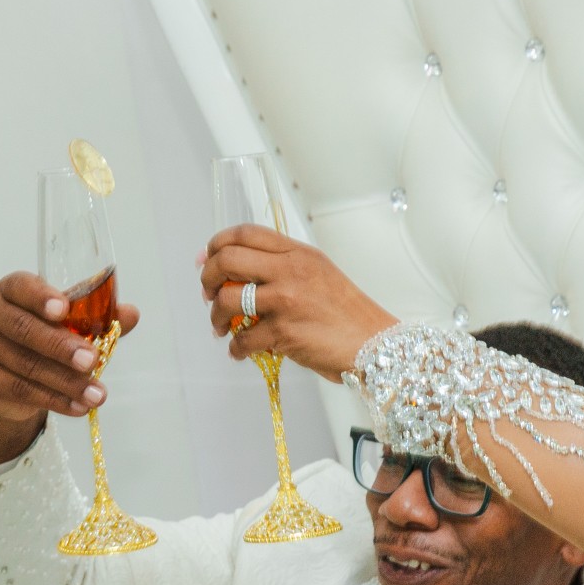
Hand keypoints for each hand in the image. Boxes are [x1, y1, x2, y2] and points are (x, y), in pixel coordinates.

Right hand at [0, 273, 141, 470]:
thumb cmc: (40, 341)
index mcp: (10, 290)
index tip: (63, 309)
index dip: (41, 297)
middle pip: (23, 328)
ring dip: (66, 382)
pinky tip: (78, 406)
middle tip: (92, 360)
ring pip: (26, 364)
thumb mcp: (69, 325)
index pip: (21, 286)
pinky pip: (20, 390)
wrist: (8, 382)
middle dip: (61, 346)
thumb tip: (130, 314)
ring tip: (96, 394)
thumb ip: (96, 318)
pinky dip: (54, 400)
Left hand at [200, 227, 397, 380]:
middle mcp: (291, 271)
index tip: (206, 259)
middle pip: (227, 260)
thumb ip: (284, 269)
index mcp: (299, 253)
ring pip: (226, 299)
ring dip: (215, 316)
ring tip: (221, 327)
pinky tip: (241, 351)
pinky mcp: (284, 332)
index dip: (217, 243)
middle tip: (208, 294)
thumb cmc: (349, 316)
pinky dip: (236, 348)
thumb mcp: (319, 275)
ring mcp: (286, 300)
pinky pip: (243, 338)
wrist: (377, 345)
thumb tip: (239, 275)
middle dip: (207, 278)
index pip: (245, 233)